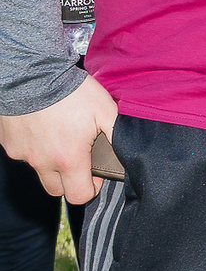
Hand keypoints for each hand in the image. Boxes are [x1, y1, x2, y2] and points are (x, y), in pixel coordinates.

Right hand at [0, 75, 116, 205]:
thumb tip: (128, 154)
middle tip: (80, 158)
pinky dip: (34, 147)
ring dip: (51, 163)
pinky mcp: (9, 143)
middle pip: (56, 189)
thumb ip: (117, 136)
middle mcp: (42, 162)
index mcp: (68, 159)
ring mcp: (22, 153)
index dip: (91, 188)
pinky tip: (44, 127)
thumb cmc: (71, 92)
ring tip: (62, 138)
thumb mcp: (105, 111)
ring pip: (39, 171)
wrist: (32, 74)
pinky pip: (23, 153)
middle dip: (70, 181)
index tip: (96, 174)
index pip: (79, 196)